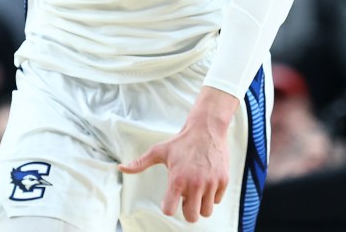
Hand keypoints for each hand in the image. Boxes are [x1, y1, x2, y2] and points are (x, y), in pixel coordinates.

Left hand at [119, 88, 237, 222]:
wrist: (207, 128)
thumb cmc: (181, 141)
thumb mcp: (159, 151)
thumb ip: (140, 163)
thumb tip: (121, 168)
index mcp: (177, 179)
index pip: (170, 210)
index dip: (168, 207)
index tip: (170, 200)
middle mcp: (195, 184)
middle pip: (192, 217)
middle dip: (188, 210)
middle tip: (186, 197)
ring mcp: (211, 183)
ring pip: (207, 211)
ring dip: (201, 204)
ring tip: (197, 190)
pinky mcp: (224, 181)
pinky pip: (218, 201)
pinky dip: (213, 196)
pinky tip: (207, 182)